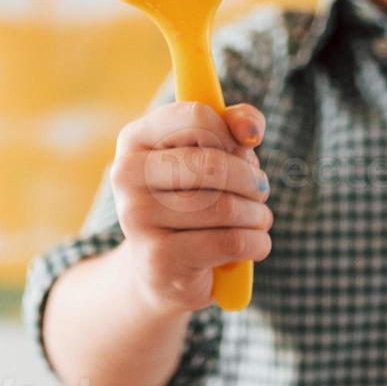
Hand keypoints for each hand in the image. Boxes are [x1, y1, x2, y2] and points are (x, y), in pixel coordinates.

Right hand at [111, 101, 271, 313]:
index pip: (197, 116)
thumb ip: (235, 124)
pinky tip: (255, 244)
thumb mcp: (212, 152)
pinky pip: (230, 242)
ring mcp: (137, 218)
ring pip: (226, 207)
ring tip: (257, 220)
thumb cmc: (193, 198)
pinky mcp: (158, 259)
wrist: (163, 269)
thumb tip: (250, 132)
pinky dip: (257, 242)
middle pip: (214, 164)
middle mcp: (126, 174)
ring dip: (258, 215)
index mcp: (135, 138)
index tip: (243, 151)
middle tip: (260, 192)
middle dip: (252, 180)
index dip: (231, 134)